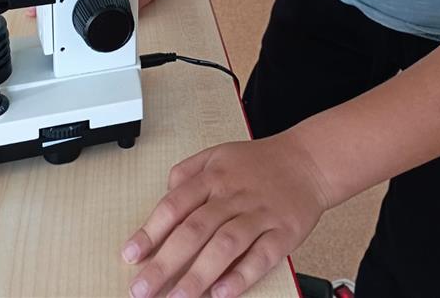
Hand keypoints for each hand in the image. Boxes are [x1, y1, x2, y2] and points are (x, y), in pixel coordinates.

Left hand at [121, 131, 328, 297]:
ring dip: (199, 275)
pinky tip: (222, 292)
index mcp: (214, 176)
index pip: (175, 204)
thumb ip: (187, 172)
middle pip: (195, 229)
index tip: (131, 254)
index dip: (151, 231)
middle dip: (165, 262)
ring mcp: (259, 213)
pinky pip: (261, 256)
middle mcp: (233, 195)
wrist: (308, 161)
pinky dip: (242, 275)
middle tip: (142, 288)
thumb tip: (163, 196)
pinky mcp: (283, 232)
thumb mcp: (217, 155)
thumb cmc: (258, 163)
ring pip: (225, 245)